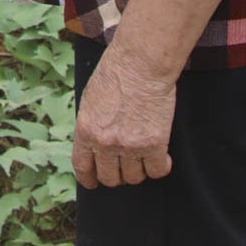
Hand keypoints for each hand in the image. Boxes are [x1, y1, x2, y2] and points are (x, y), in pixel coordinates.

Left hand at [73, 47, 175, 188]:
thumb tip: (93, 145)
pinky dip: (160, 167)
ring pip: (134, 177)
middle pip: (110, 177)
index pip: (83, 166)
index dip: (89, 178)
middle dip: (117, 175)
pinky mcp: (154, 144)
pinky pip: (156, 170)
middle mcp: (105, 142)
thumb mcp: (91, 99)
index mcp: (86, 129)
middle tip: (124, 167)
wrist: (141, 63)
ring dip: (138, 170)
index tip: (94, 183)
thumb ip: (91, 124)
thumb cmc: (116, 73)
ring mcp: (129, 145)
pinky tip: (162, 158)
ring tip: (143, 158)